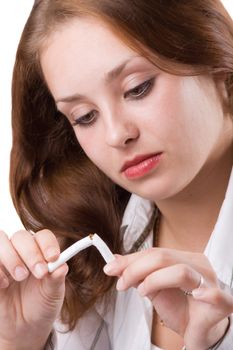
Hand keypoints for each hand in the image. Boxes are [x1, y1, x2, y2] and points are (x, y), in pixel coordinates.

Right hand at [0, 229, 67, 349]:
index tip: (53, 258)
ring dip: (11, 257)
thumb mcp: (52, 295)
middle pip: (21, 236)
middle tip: (39, 273)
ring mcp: (4, 260)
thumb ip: (56, 280)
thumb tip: (62, 266)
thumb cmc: (41, 306)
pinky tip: (4, 284)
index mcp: (41, 252)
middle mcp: (22, 252)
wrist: (24, 328)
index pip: (43, 236)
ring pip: (2, 240)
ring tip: (20, 277)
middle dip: (30, 253)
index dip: (48, 244)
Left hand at [104, 249, 232, 349]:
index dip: (130, 260)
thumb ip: (137, 273)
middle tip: (121, 284)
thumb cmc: (180, 308)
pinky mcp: (221, 304)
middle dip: (136, 269)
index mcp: (185, 258)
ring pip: (180, 271)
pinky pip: (216, 296)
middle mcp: (199, 265)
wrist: (199, 332)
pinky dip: (207, 294)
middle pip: (163, 257)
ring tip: (142, 292)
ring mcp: (211, 283)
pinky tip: (197, 296)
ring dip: (155, 280)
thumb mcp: (154, 288)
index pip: (154, 252)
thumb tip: (114, 259)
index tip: (110, 268)